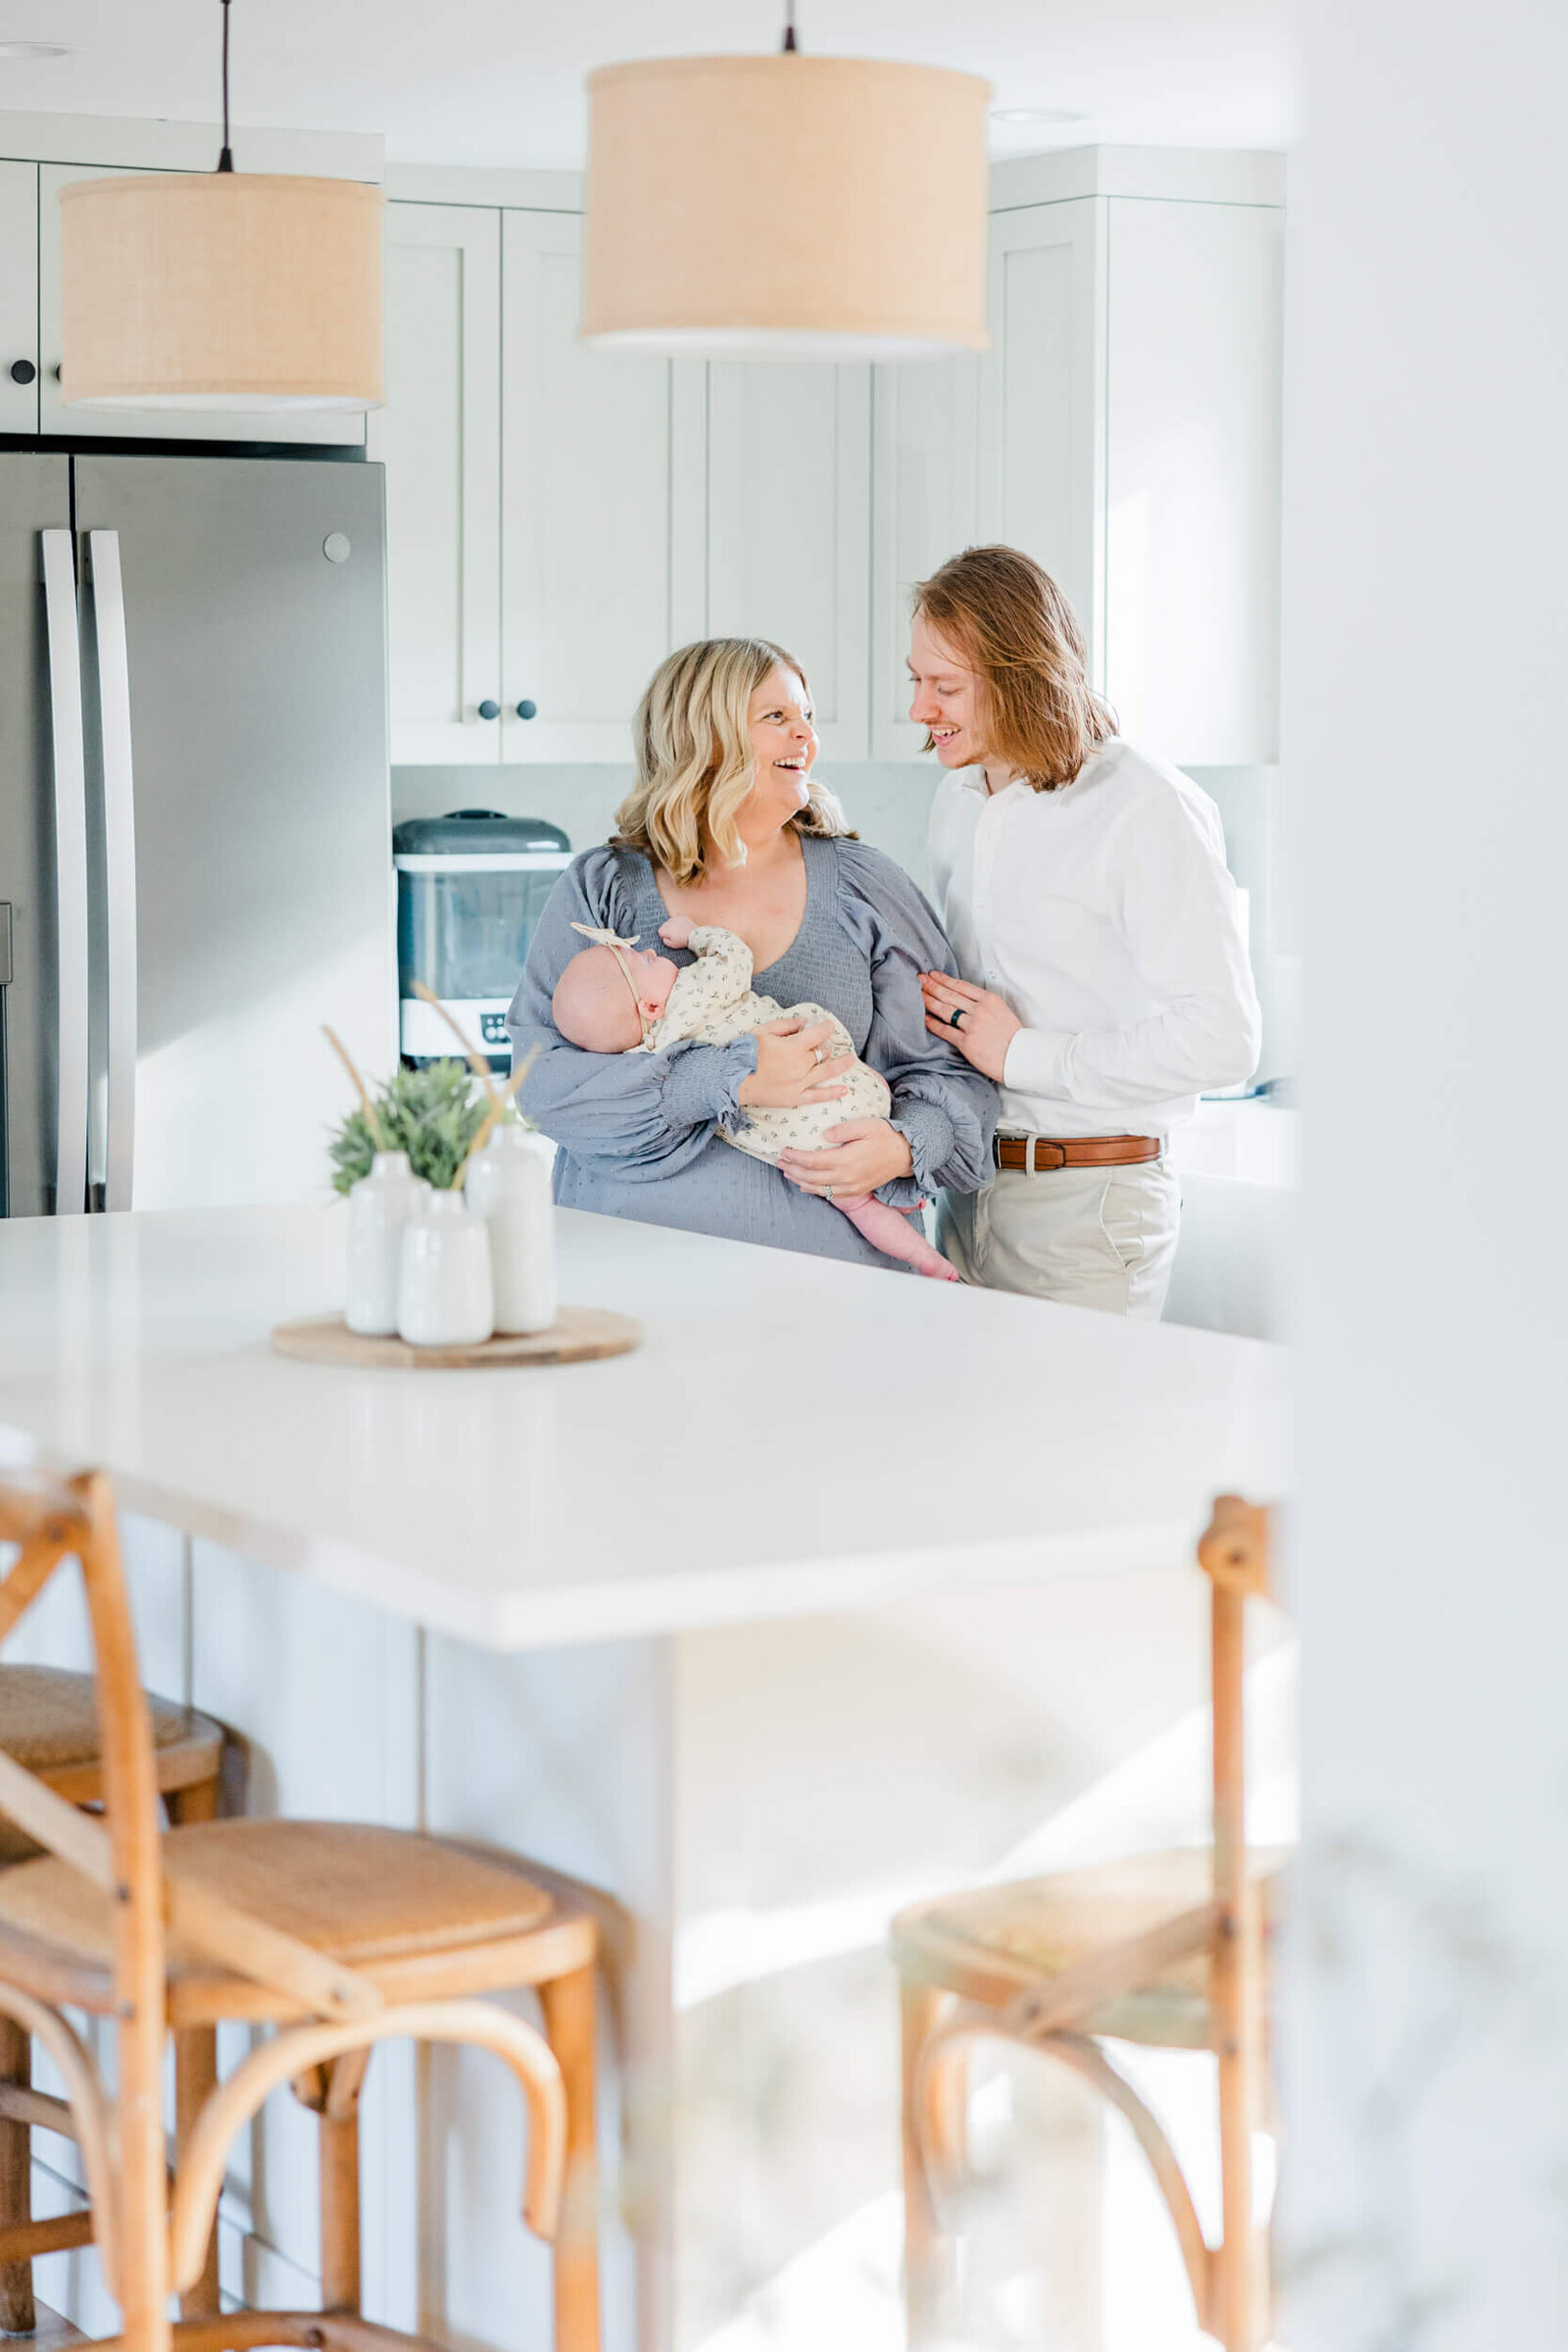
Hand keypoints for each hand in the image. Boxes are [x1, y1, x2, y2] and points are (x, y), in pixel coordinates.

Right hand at [658, 914, 694, 948]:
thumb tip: (664, 937)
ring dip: (671, 924)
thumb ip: (665, 941)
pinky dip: (676, 919)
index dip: (663, 935)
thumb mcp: (673, 945)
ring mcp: (675, 918)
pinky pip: (675, 915)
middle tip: (673, 934)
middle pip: (664, 925)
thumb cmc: (683, 941)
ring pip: (669, 920)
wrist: (694, 935)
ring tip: (677, 929)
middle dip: (667, 930)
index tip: (668, 937)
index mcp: (666, 930)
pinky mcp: (681, 916)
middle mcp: (669, 922)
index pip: (660, 931)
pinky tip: (679, 923)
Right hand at [738, 1017, 851, 1108]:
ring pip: (827, 1072)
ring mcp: (799, 1083)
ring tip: (851, 1059)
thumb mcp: (763, 1030)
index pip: (819, 1034)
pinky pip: (817, 1096)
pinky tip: (844, 1089)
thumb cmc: (745, 1052)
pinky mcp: (795, 1098)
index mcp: (794, 1046)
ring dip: (842, 1064)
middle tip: (825, 1042)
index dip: (826, 1027)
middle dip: (827, 1044)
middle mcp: (801, 1065)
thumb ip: (786, 1024)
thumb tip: (805, 1021)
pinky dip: (832, 1093)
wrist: (732, 1080)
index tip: (827, 1025)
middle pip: (823, 1052)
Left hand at [778, 1118, 913, 1197]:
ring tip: (787, 1173)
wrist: (905, 1155)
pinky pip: (830, 1195)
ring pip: (818, 1188)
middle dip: (793, 1169)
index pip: (813, 1161)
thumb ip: (844, 1129)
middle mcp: (846, 1177)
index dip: (796, 1157)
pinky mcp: (856, 1191)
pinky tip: (805, 1186)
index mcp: (846, 1160)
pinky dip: (814, 1191)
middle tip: (779, 1162)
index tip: (784, 1151)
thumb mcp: (866, 1125)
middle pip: (811, 1177)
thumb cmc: (885, 1136)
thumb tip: (823, 1134)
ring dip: (800, 1181)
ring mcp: (851, 1187)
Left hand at [920, 972, 1020, 1083]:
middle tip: (919, 979)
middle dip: (932, 986)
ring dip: (929, 1000)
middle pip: (950, 995)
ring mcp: (973, 1026)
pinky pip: (945, 1030)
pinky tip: (924, 1018)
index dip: (944, 979)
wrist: (1021, 1057)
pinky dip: (933, 1023)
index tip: (933, 975)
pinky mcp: (967, 1042)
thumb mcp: (1003, 1011)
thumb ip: (985, 1004)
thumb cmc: (1014, 1037)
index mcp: (990, 1000)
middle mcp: (980, 1010)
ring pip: (945, 1009)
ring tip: (918, 994)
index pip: (961, 986)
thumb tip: (966, 1000)